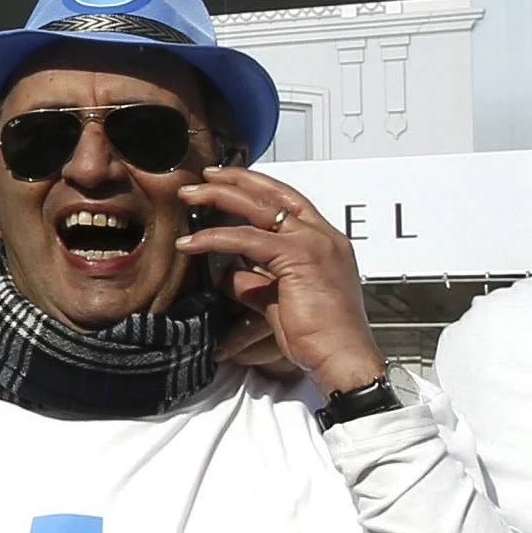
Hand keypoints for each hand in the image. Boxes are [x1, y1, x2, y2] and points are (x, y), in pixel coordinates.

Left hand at [176, 162, 383, 393]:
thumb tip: (226, 273)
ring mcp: (315, 243)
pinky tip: (191, 242)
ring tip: (188, 195)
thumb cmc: (319, 337)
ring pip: (258, 208)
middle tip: (205, 175)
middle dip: (235, 179)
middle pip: (274, 194)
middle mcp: (324, 236)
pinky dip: (214, 237)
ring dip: (218, 196)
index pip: (289, 201)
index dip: (257, 187)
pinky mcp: (299, 257)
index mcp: (326, 242)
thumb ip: (255, 282)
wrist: (342, 357)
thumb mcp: (280, 301)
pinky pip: (246, 238)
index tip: (228, 180)